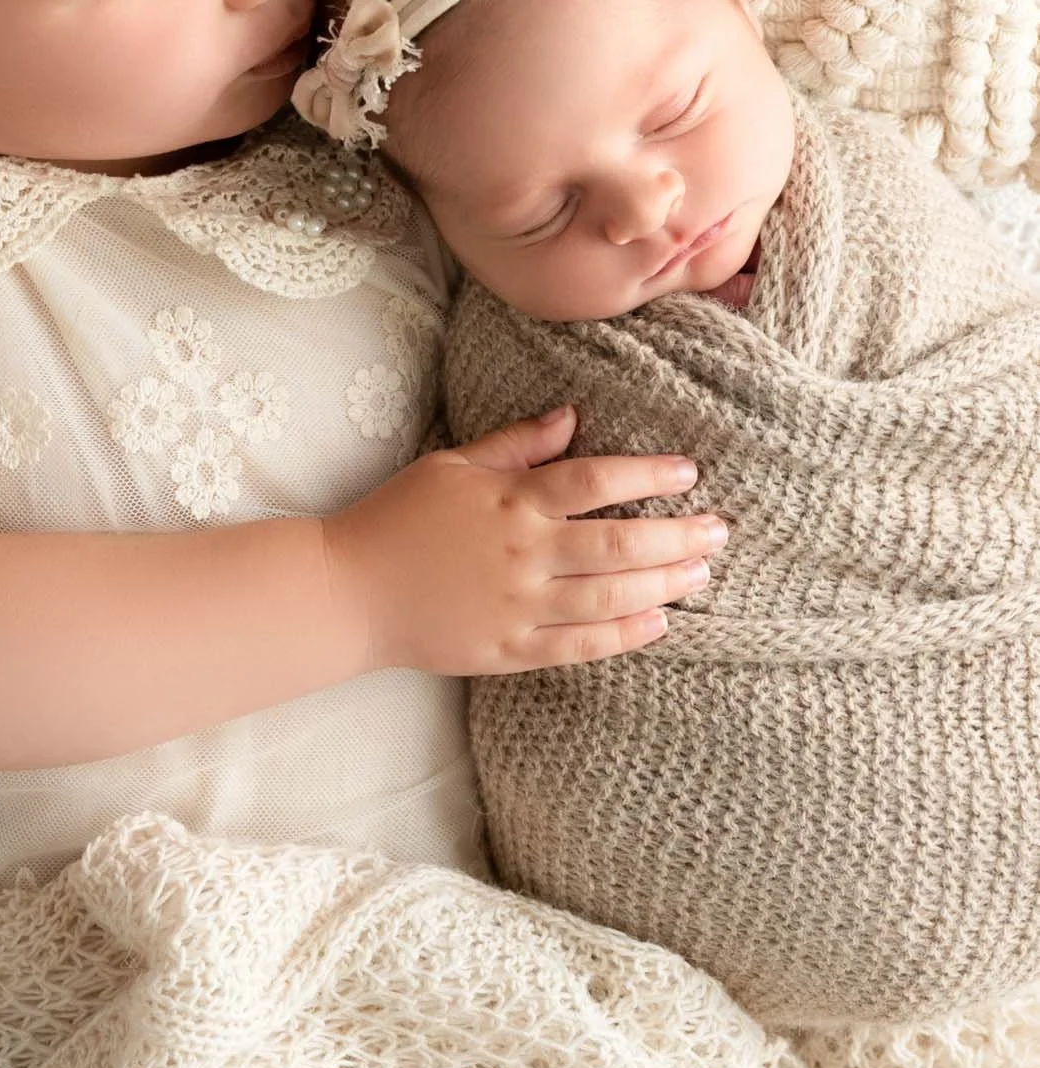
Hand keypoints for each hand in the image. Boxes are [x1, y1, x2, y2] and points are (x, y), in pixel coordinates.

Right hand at [321, 406, 726, 675]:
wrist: (349, 592)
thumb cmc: (398, 518)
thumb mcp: (452, 466)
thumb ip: (515, 444)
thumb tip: (571, 416)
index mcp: (510, 501)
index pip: (594, 482)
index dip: (647, 476)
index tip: (688, 474)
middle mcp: (523, 554)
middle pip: (618, 543)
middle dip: (677, 536)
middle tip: (719, 530)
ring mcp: (519, 607)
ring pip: (609, 597)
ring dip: (664, 584)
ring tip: (702, 573)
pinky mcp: (510, 651)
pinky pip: (581, 646)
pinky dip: (625, 636)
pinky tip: (659, 623)